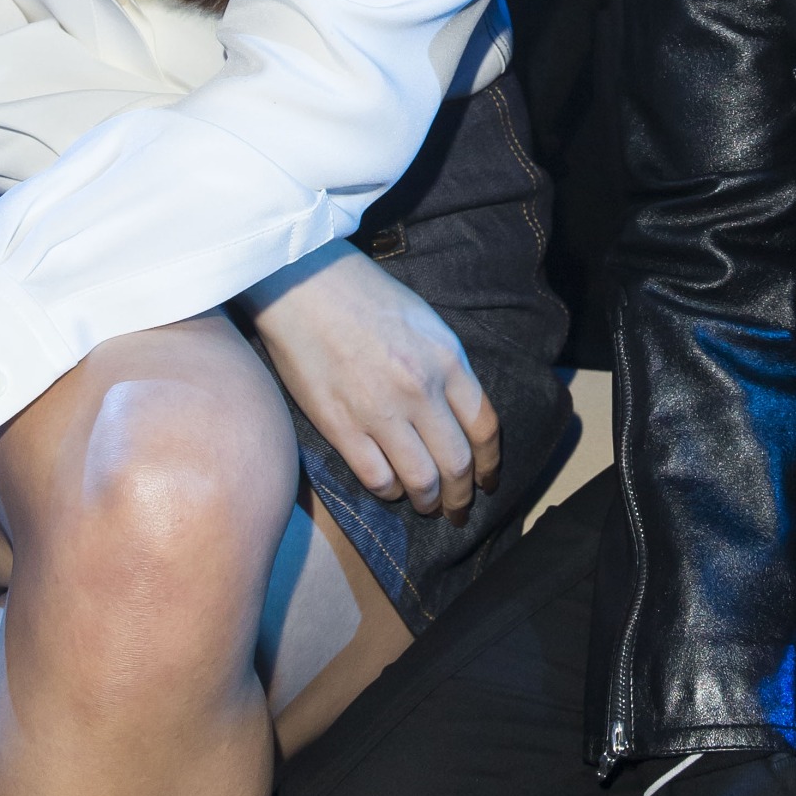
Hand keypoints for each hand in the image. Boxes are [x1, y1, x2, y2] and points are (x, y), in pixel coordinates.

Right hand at [251, 240, 498, 517]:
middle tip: (457, 510)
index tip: (488, 482)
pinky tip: (389, 487)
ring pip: (420, 480)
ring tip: (425, 505)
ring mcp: (379, 411)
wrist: (305, 285)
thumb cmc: (365, 297)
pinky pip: (376, 478)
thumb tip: (459, 413)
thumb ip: (447, 368)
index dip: (490, 464)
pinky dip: (388, 491)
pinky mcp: (340, 425)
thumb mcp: (426, 323)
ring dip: (427, 501)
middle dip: (461, 496)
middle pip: (457, 463)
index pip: (485, 428)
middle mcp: (419, 389)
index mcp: (446, 360)